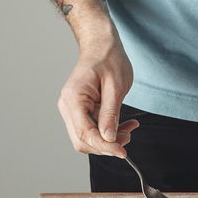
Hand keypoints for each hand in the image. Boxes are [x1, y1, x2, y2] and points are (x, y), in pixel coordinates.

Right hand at [57, 37, 137, 156]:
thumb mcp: (115, 86)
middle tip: (128, 138)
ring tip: (129, 129)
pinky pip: (92, 128)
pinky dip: (108, 131)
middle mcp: (68, 106)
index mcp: (73, 98)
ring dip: (109, 139)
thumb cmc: (108, 59)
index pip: (85, 133)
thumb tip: (109, 139)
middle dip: (106, 145)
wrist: (101, 45)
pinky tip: (125, 125)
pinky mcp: (80, 110)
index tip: (122, 152)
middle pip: (83, 140)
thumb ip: (111, 113)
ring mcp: (72, 109)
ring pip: (88, 137)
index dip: (104, 146)